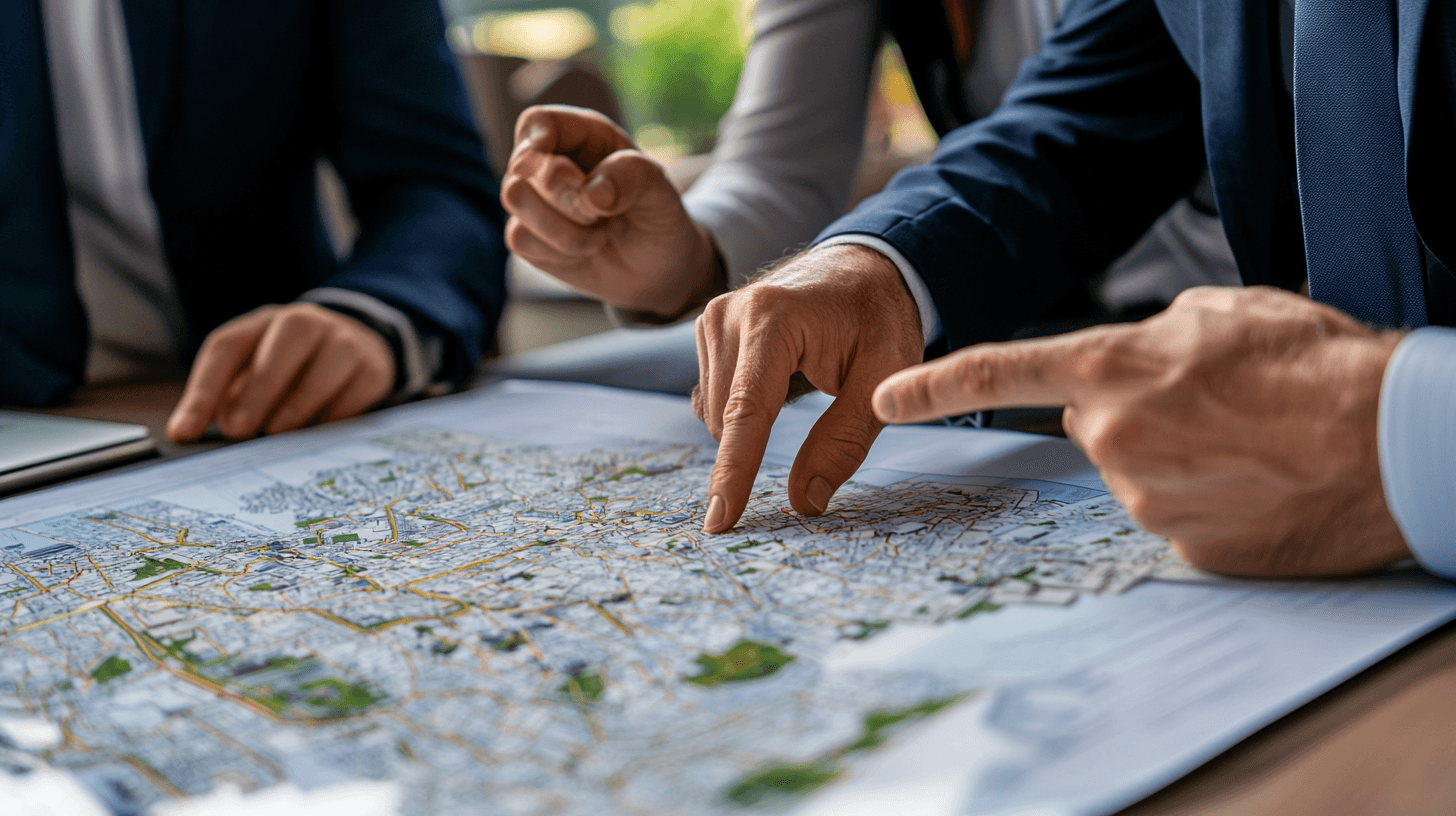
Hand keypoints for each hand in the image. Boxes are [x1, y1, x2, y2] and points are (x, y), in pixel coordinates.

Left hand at [166, 303, 394, 441]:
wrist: (356, 347)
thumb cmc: (291, 369)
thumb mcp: (253, 375)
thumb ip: (226, 401)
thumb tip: (190, 433)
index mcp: (262, 324)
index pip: (227, 347)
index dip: (202, 391)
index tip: (185, 432)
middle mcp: (304, 323)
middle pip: (284, 341)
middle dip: (258, 389)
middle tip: (238, 431)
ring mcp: (344, 341)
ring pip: (327, 362)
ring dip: (298, 403)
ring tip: (278, 432)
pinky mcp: (373, 367)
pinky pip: (356, 391)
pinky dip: (336, 415)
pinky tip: (319, 431)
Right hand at [502, 105, 724, 319]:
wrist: (655, 268)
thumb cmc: (656, 217)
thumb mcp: (661, 192)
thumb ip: (632, 177)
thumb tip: (591, 193)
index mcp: (583, 136)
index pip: (540, 122)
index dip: (538, 137)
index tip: (559, 164)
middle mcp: (550, 162)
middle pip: (525, 165)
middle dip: (567, 197)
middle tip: (603, 214)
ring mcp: (534, 200)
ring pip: (515, 199)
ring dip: (564, 228)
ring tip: (598, 235)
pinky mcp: (526, 236)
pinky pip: (518, 239)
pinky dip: (557, 251)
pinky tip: (583, 250)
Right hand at [694, 244, 923, 532]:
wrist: (862, 268)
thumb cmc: (879, 319)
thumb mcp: (883, 378)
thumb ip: (844, 441)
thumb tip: (804, 502)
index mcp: (773, 318)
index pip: (747, 412)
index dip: (734, 473)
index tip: (720, 522)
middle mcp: (730, 315)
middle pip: (729, 421)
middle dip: (762, 444)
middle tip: (821, 413)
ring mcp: (712, 320)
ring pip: (717, 414)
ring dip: (754, 425)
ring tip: (805, 381)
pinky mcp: (707, 330)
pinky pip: (712, 399)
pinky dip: (742, 410)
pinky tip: (778, 383)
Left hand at [873, 286, 1409, 576]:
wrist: (1392, 441)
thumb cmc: (1316, 366)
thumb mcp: (1227, 312)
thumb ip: (1157, 334)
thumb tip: (1140, 360)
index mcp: (1115, 371)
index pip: (997, 373)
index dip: (932, 386)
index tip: (882, 398)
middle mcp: (1114, 440)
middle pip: (1093, 425)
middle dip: (1130, 412)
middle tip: (1206, 404)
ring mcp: (1145, 501)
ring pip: (1136, 472)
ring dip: (1173, 457)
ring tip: (1247, 440)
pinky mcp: (1183, 549)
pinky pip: (1173, 515)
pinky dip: (1203, 500)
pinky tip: (1252, 483)